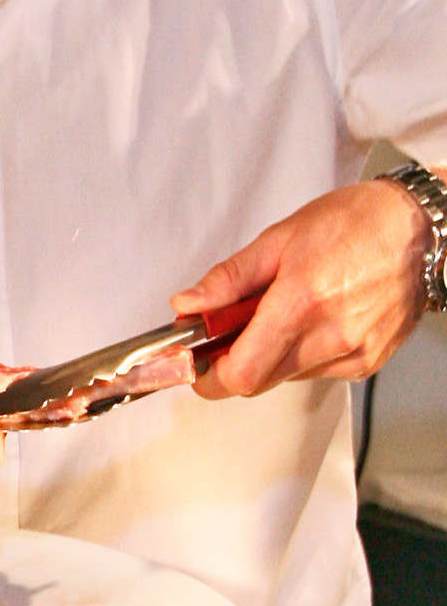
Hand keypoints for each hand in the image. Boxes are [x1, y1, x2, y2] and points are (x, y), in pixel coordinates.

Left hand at [174, 181, 428, 398]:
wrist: (417, 226)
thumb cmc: (354, 224)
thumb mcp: (278, 240)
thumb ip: (228, 280)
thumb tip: (189, 305)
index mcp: (302, 302)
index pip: (241, 373)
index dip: (209, 376)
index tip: (197, 364)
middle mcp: (332, 335)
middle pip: (259, 381)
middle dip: (236, 361)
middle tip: (234, 329)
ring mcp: (355, 353)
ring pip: (287, 377)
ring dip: (272, 355)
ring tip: (285, 312)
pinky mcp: (370, 361)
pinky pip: (317, 371)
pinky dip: (303, 354)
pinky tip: (315, 320)